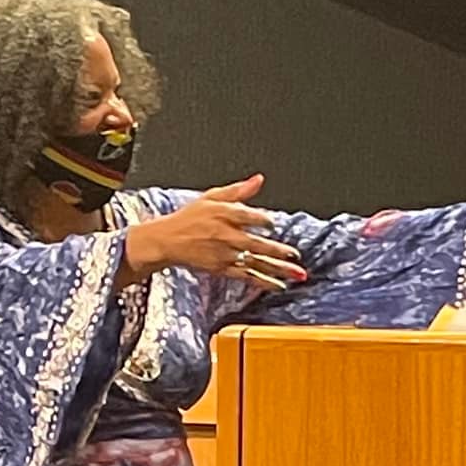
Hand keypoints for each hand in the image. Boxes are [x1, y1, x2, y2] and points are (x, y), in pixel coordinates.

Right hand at [125, 176, 307, 289]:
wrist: (168, 240)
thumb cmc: (190, 217)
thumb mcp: (212, 197)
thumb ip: (238, 190)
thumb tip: (259, 180)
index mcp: (224, 214)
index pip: (249, 216)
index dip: (263, 220)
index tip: (272, 224)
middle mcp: (226, 235)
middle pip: (257, 244)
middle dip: (278, 251)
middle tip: (295, 255)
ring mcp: (225, 254)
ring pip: (256, 262)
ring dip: (278, 269)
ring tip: (298, 274)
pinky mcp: (222, 269)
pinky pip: (247, 276)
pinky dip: (263, 282)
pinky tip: (279, 285)